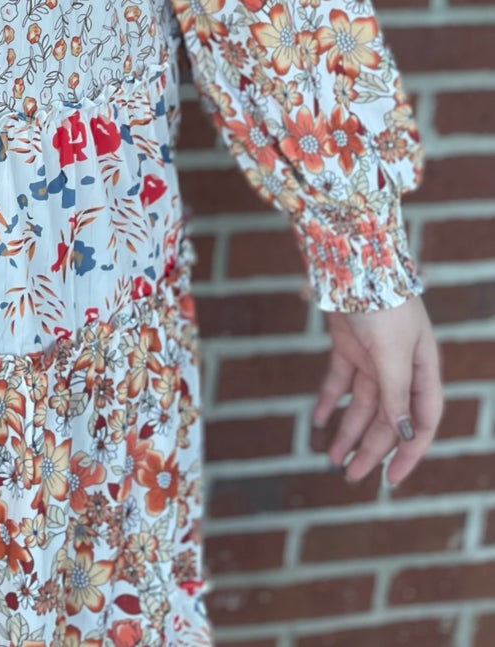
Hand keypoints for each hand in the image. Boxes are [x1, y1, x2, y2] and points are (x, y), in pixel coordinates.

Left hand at [314, 294, 442, 487]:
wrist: (352, 260)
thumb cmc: (383, 305)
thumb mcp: (393, 355)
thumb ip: (397, 394)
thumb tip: (404, 433)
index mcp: (423, 371)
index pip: (421, 422)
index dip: (408, 453)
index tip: (390, 480)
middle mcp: (401, 367)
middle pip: (388, 418)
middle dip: (370, 449)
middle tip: (350, 476)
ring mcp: (373, 356)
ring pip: (362, 404)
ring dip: (347, 431)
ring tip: (331, 459)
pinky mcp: (347, 344)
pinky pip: (338, 380)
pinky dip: (328, 400)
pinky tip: (317, 421)